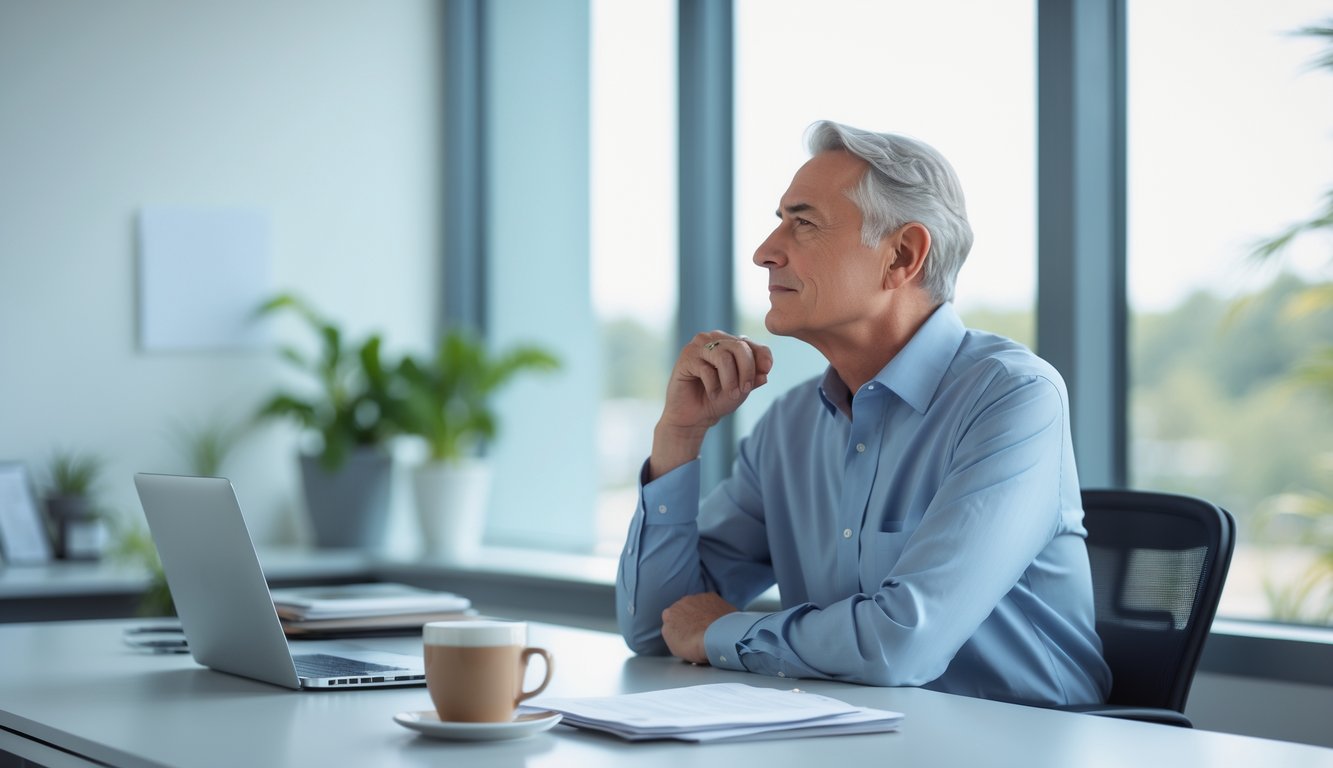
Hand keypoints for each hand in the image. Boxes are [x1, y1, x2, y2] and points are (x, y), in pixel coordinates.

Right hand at [649, 332, 773, 478]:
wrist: (694, 416)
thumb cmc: (718, 400)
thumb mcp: (741, 390)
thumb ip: (754, 378)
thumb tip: (765, 373)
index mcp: (730, 343)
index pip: (751, 344)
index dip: (762, 356)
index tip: (766, 371)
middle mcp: (715, 339)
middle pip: (739, 346)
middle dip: (746, 370)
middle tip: (745, 390)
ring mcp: (699, 346)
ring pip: (723, 356)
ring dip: (730, 379)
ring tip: (730, 394)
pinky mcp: (686, 357)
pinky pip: (706, 369)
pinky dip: (713, 385)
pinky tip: (711, 394)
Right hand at [661, 592, 737, 663]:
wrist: (715, 636)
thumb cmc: (694, 644)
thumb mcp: (674, 645)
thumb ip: (672, 632)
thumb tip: (676, 630)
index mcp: (669, 614)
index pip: (670, 618)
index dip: (679, 626)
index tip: (686, 633)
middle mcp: (681, 602)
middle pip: (684, 608)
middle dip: (690, 617)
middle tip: (698, 630)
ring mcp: (697, 598)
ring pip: (698, 604)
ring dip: (702, 612)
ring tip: (710, 627)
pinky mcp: (712, 596)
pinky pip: (711, 602)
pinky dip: (714, 609)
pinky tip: (718, 621)